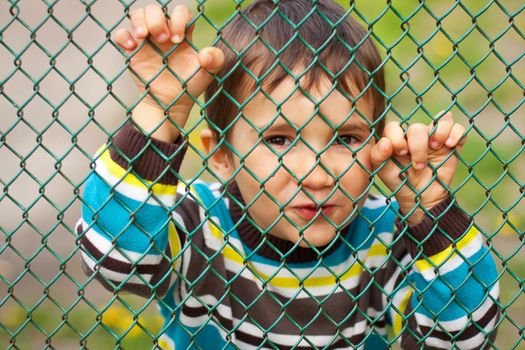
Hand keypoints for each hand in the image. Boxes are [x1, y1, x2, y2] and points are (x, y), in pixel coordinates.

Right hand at [113, 4, 224, 141]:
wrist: (171, 104)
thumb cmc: (190, 85)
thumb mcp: (208, 74)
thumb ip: (214, 61)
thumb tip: (205, 54)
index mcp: (182, 33)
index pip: (180, 12)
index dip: (179, 19)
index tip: (178, 39)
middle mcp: (163, 33)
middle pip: (156, 9)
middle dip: (158, 19)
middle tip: (163, 39)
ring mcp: (147, 41)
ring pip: (138, 15)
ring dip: (140, 21)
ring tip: (143, 36)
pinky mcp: (132, 52)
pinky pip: (121, 34)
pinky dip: (123, 36)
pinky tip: (131, 47)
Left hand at [370, 112, 465, 224]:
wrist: (421, 199)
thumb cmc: (400, 182)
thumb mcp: (384, 172)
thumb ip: (377, 156)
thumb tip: (385, 142)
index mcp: (397, 139)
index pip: (394, 126)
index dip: (397, 136)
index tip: (401, 152)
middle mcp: (415, 136)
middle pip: (417, 128)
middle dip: (417, 147)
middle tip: (418, 165)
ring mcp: (434, 139)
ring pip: (441, 120)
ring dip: (439, 132)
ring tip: (436, 147)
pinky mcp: (451, 145)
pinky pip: (459, 128)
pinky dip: (457, 133)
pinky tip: (451, 145)